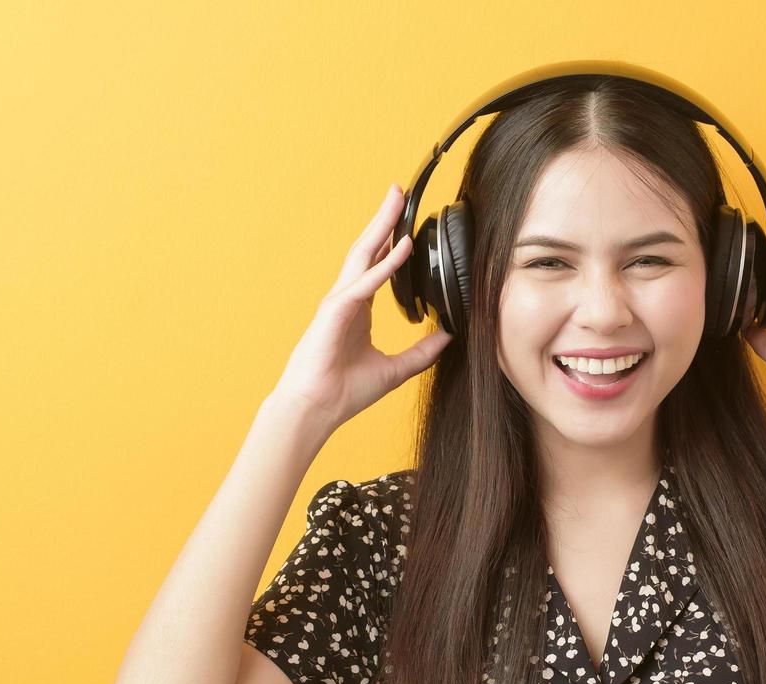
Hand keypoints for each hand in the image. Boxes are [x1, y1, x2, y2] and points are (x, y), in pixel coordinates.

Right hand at [271, 182, 453, 430]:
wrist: (316, 410)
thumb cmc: (344, 391)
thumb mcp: (397, 369)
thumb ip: (422, 351)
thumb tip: (449, 336)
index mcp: (358, 309)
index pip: (377, 266)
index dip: (392, 242)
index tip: (407, 222)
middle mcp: (347, 299)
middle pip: (368, 249)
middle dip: (383, 219)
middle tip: (398, 192)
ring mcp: (339, 302)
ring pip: (362, 255)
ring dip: (380, 226)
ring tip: (396, 200)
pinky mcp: (335, 312)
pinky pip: (364, 283)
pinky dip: (385, 265)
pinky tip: (402, 247)